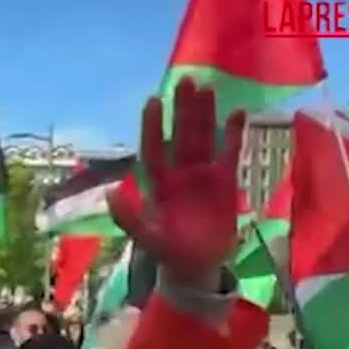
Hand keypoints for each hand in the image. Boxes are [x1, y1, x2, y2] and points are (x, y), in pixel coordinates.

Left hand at [109, 77, 245, 291]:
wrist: (196, 267)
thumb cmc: (168, 251)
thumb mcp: (146, 237)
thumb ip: (128, 217)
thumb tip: (111, 192)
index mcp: (158, 183)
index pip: (153, 149)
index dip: (152, 127)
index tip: (152, 101)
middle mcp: (179, 172)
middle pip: (180, 135)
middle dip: (182, 110)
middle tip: (185, 80)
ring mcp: (202, 174)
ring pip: (203, 137)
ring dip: (204, 114)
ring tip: (207, 87)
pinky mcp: (225, 180)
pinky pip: (230, 151)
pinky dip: (233, 134)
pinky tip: (237, 112)